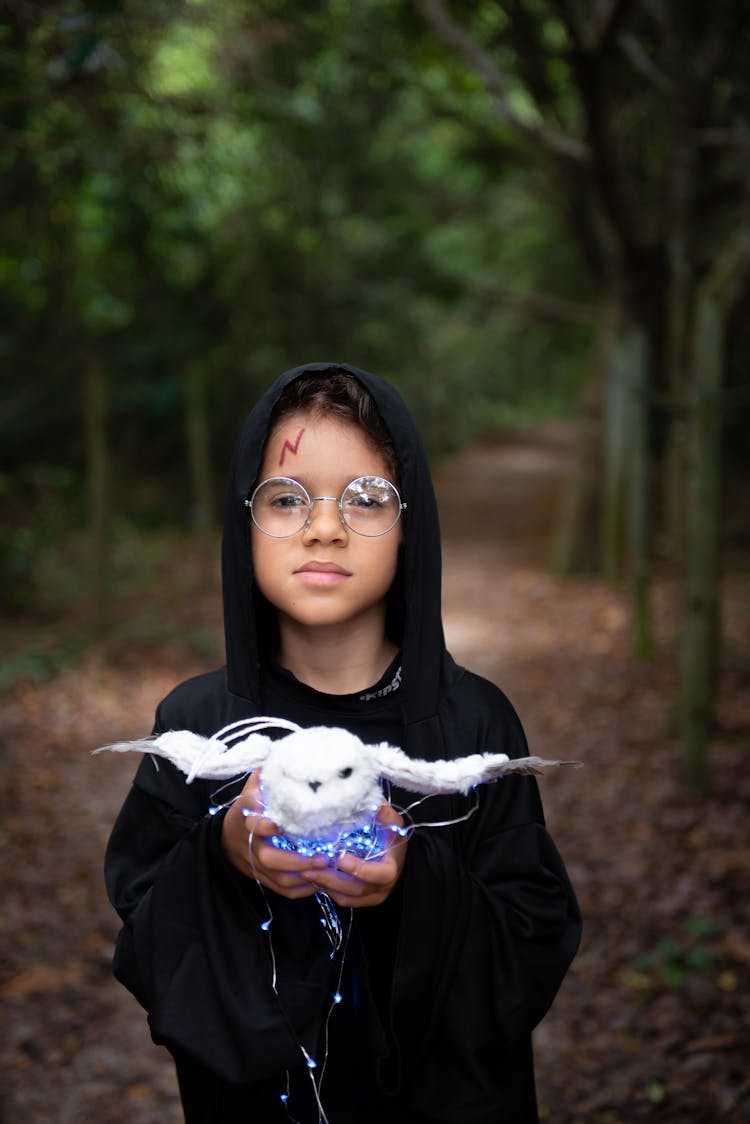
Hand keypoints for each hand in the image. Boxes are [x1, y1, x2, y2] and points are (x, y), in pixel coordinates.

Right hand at [221, 772, 327, 898]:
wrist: (226, 838)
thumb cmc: (248, 808)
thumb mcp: (253, 788)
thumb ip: (266, 775)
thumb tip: (283, 753)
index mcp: (248, 819)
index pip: (254, 824)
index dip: (266, 825)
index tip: (281, 823)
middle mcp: (251, 845)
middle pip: (270, 858)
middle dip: (297, 860)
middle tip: (323, 856)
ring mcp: (256, 865)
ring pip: (279, 879)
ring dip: (304, 877)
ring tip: (327, 869)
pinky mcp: (262, 878)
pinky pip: (282, 890)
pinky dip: (301, 890)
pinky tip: (319, 882)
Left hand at [299, 802, 407, 908]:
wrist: (397, 858)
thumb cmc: (393, 839)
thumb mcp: (394, 825)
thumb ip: (386, 815)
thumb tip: (376, 804)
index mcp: (391, 869)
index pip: (378, 874)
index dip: (359, 869)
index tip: (340, 857)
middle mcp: (382, 888)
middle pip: (356, 889)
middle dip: (332, 880)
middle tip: (310, 869)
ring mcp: (372, 897)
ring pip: (346, 898)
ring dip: (326, 886)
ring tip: (306, 873)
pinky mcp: (362, 901)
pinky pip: (343, 900)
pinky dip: (329, 891)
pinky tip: (316, 877)